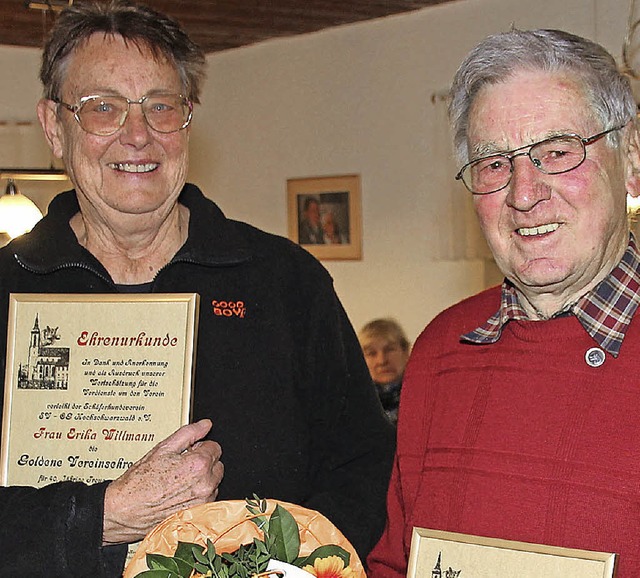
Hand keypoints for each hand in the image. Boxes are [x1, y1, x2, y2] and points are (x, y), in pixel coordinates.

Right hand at [102, 418, 223, 544]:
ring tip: (177, 480)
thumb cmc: (140, 482)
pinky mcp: (197, 514)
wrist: (124, 511)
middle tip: (180, 465)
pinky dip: (197, 493)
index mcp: (198, 465)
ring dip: (201, 478)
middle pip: (216, 464)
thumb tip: (205, 425)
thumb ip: (189, 433)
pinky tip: (178, 493)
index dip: (199, 446)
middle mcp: (205, 484)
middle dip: (202, 462)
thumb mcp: (162, 448)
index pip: (214, 447)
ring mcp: (202, 501)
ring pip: (213, 482)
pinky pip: (206, 498)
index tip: (188, 451)